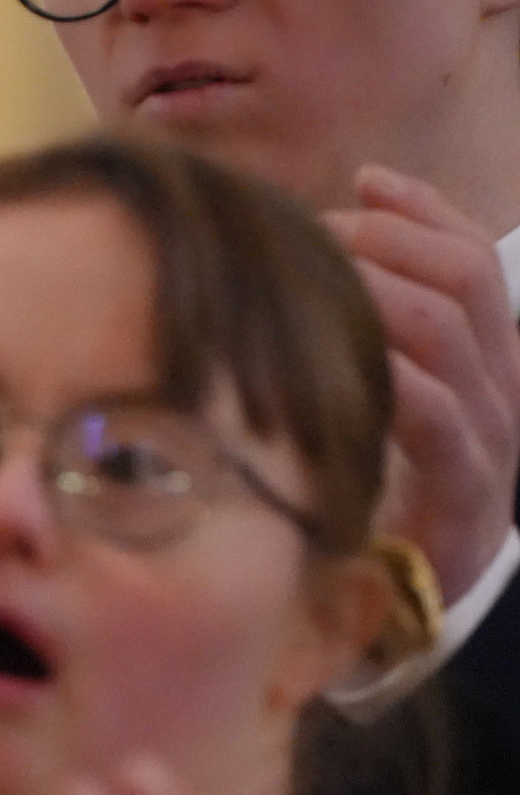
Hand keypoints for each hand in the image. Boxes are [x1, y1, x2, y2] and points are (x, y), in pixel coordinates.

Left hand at [324, 167, 519, 601]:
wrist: (415, 616)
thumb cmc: (378, 500)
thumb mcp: (372, 406)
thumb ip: (358, 342)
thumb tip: (295, 260)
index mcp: (490, 364)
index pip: (476, 259)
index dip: (427, 211)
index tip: (366, 179)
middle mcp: (505, 391)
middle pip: (465, 277)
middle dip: (389, 240)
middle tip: (313, 235)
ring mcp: (493, 441)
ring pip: (450, 331)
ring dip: (377, 291)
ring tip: (311, 283)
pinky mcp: (467, 494)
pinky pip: (435, 413)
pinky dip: (387, 374)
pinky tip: (332, 357)